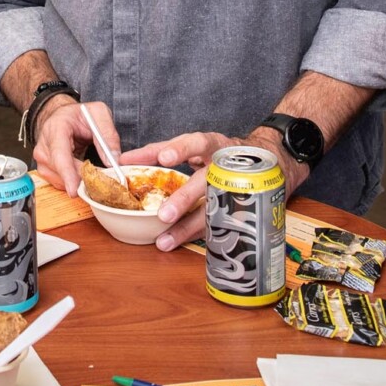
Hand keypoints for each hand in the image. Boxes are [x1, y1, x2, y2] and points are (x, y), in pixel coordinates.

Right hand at [32, 98, 116, 196]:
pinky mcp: (45, 170)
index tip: (74, 190)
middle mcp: (44, 145)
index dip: (67, 173)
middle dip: (82, 180)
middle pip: (60, 171)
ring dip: (78, 182)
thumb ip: (108, 134)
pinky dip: (74, 183)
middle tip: (103, 182)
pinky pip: (60, 183)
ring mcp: (42, 160)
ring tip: (94, 174)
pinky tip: (84, 175)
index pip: (59, 154)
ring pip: (60, 181)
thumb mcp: (99, 113)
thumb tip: (114, 160)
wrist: (63, 116)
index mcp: (56, 128)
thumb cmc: (79, 115)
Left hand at [122, 130, 233, 250]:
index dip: (182, 149)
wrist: (259, 160)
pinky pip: (217, 224)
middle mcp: (224, 167)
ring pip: (213, 209)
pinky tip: (179, 242)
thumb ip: (158, 151)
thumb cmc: (215, 153)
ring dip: (188, 226)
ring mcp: (234, 189)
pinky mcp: (238, 209)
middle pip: (207, 182)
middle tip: (164, 214)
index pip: (197, 143)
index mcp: (212, 146)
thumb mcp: (190, 145)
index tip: (164, 158)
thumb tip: (126, 159)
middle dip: (185, 198)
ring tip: (165, 239)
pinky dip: (197, 234)